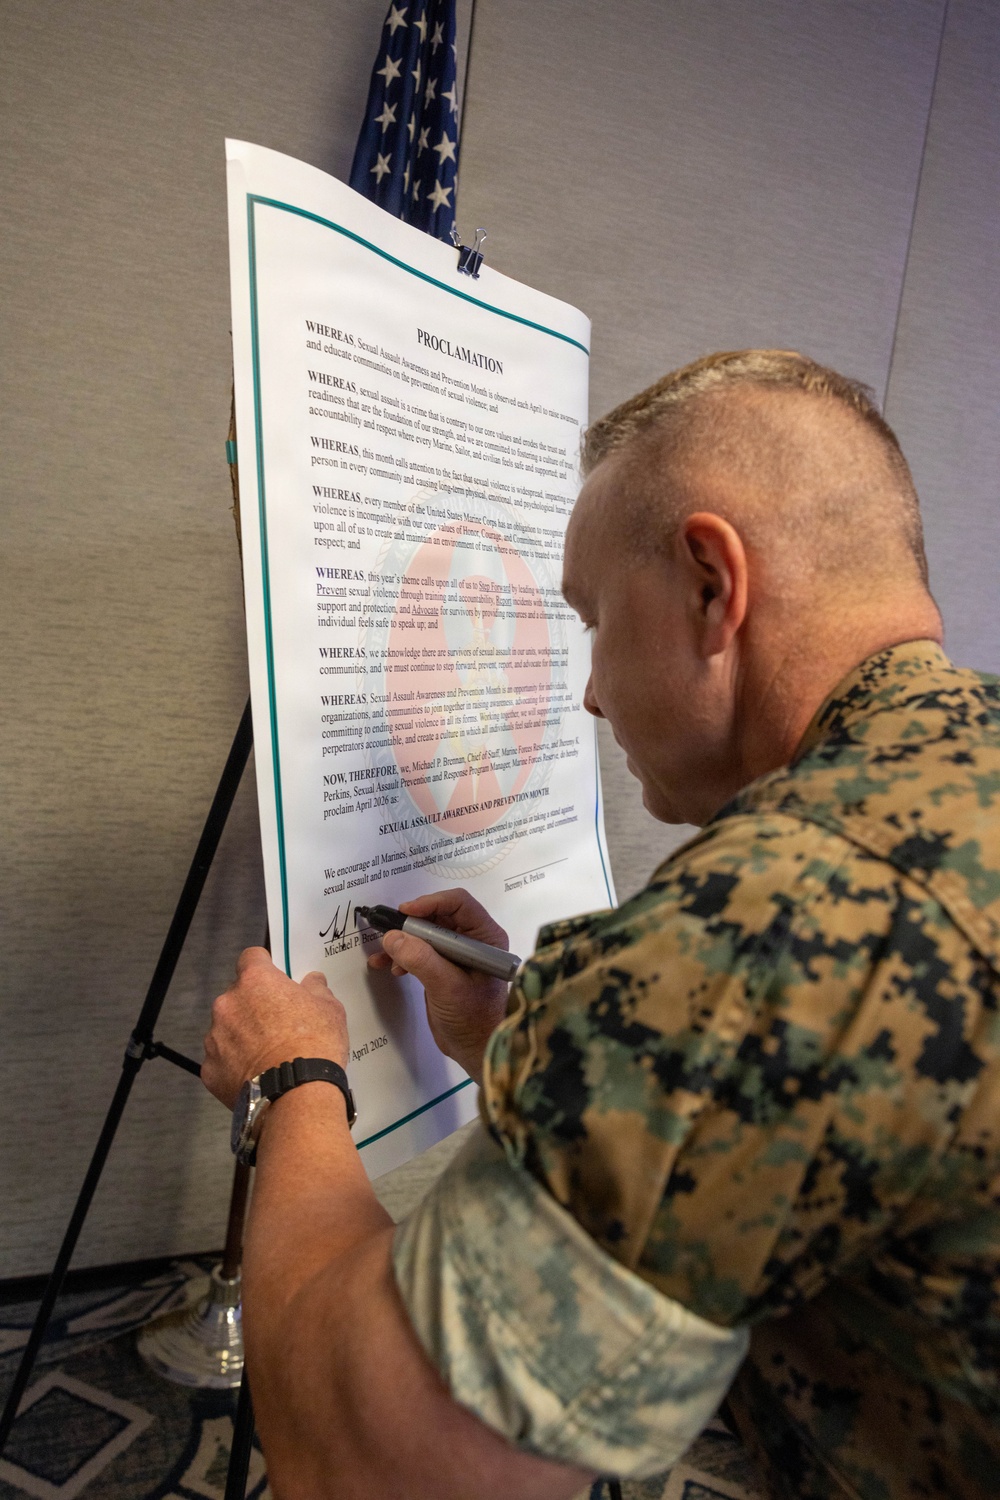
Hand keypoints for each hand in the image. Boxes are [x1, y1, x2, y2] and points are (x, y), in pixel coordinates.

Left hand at [202, 948, 349, 1107]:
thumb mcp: (330, 1009)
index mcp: (256, 981)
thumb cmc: (314, 1045)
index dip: (264, 967)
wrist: (296, 1094)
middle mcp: (228, 1004)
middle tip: (278, 1024)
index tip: (276, 980)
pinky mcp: (209, 1070)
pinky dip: (235, 1065)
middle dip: (254, 1006)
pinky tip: (257, 1075)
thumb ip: (317, 989)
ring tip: (268, 1055)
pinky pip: (221, 1060)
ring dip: (242, 1036)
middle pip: (237, 996)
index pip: (251, 958)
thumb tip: (312, 982)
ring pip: (227, 1029)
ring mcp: (214, 1038)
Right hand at [366, 890, 509, 1083]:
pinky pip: (420, 952)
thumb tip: (392, 937)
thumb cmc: (473, 1019)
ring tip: (382, 955)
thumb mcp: (447, 987)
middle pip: (437, 916)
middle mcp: (473, 940)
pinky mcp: (442, 968)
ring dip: (402, 941)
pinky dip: (402, 956)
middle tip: (387, 933)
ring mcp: (457, 954)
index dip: (430, 903)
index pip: (459, 903)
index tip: (404, 913)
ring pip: (425, 934)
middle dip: (411, 924)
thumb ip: (421, 959)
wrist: (475, 1050)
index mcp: (486, 937)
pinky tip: (389, 968)